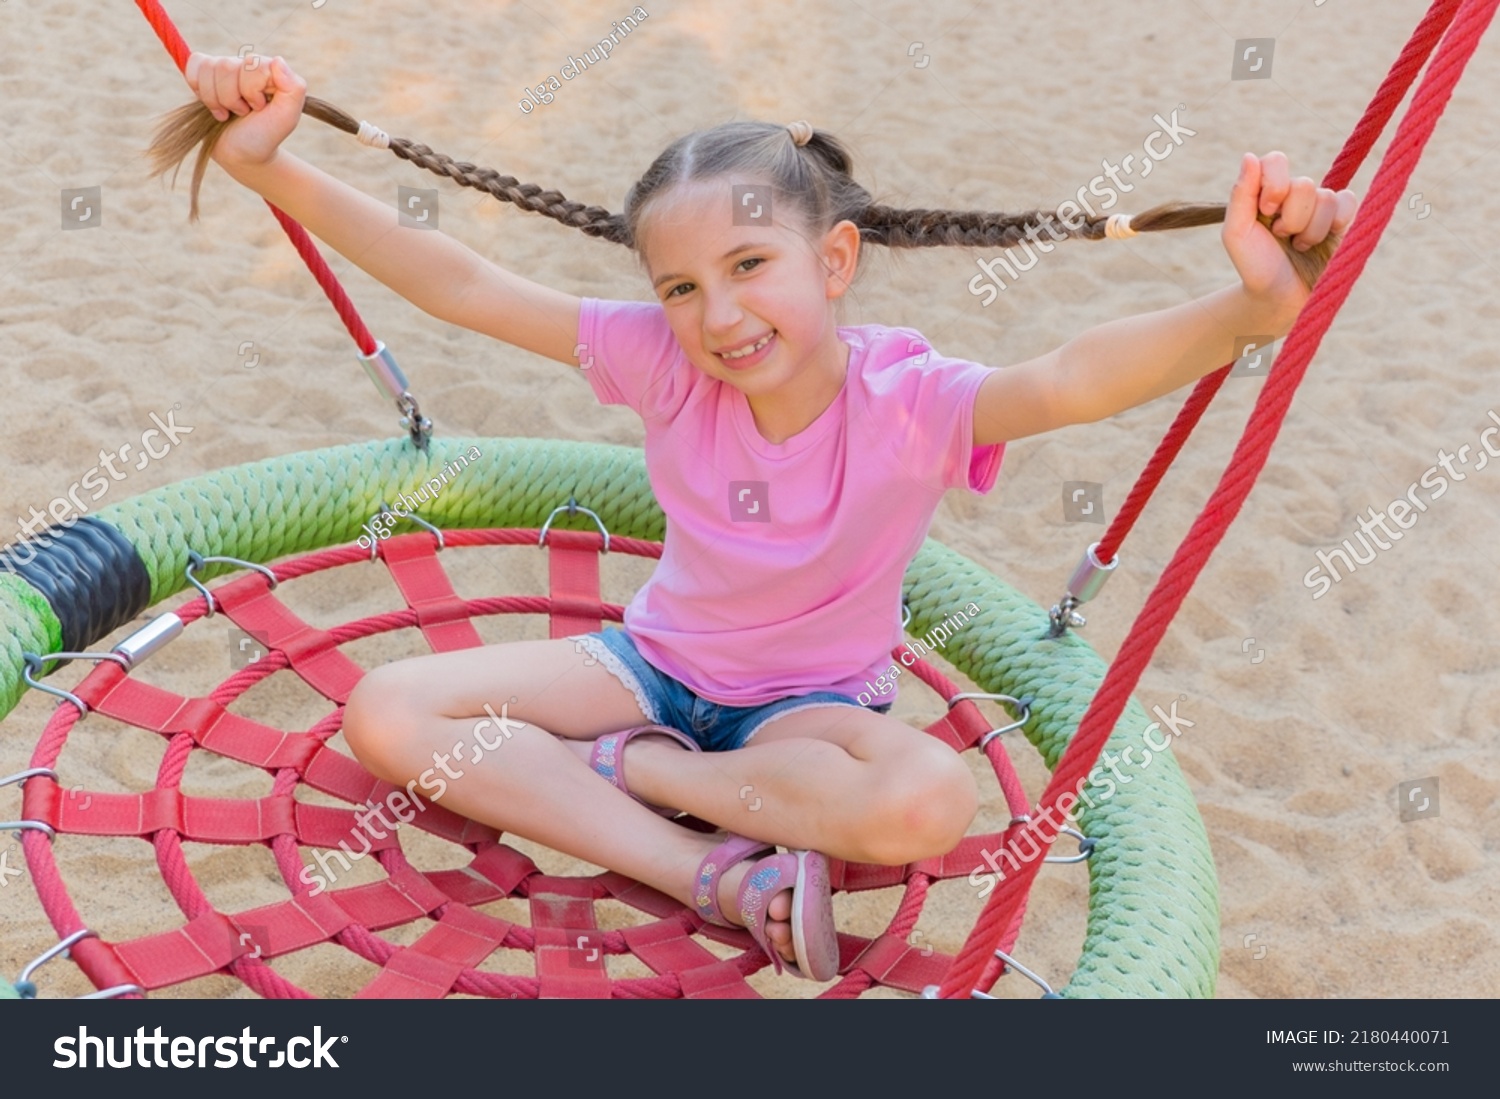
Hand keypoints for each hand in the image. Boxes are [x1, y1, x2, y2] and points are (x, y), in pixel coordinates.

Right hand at [184, 52, 306, 167]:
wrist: (242, 154)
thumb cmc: (265, 135)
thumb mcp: (287, 117)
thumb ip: (293, 88)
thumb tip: (278, 59)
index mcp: (270, 70)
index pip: (250, 64)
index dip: (250, 91)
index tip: (258, 108)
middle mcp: (248, 65)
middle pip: (225, 66)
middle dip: (231, 98)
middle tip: (243, 113)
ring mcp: (227, 68)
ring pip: (208, 68)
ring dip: (216, 100)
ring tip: (228, 113)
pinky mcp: (206, 73)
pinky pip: (194, 65)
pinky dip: (199, 90)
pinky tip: (213, 105)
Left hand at [1222, 152, 1357, 307]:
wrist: (1279, 298)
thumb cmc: (1255, 266)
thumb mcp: (1236, 234)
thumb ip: (1240, 195)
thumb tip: (1249, 156)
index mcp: (1266, 192)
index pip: (1276, 161)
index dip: (1274, 184)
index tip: (1266, 212)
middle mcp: (1293, 194)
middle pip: (1303, 184)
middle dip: (1291, 218)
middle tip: (1281, 237)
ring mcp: (1319, 205)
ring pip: (1326, 197)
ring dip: (1310, 230)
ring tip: (1298, 246)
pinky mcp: (1342, 219)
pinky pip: (1348, 202)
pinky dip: (1336, 223)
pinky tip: (1322, 241)